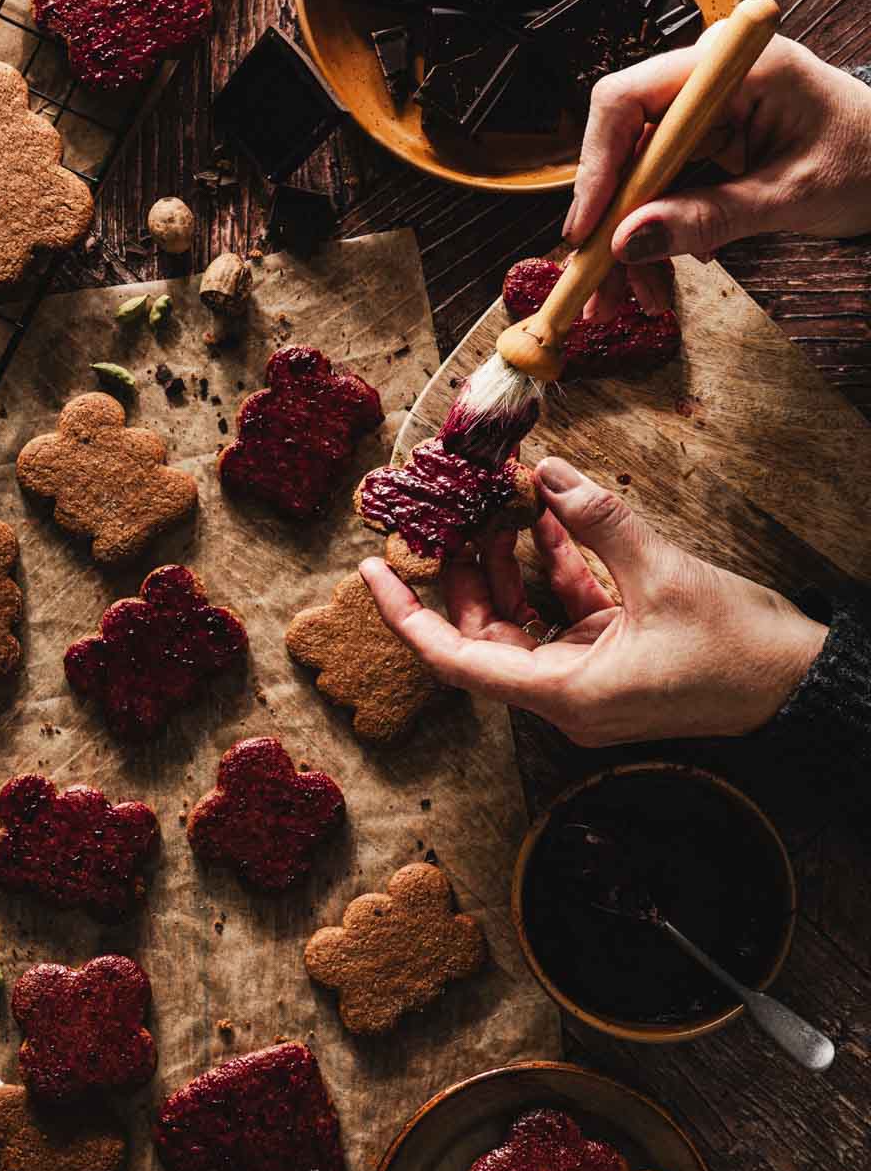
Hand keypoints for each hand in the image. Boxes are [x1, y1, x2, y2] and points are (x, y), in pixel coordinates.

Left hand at [359, 457, 826, 747]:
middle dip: (461, 572)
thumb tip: (547, 473)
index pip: (456, 659)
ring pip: (521, 622)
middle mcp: (564, 697)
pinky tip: (546, 517)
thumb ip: (598, 521)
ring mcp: (586, 681)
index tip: (369, 572)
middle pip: (482, 636)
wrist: (801, 685)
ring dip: (506, 565)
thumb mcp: (662, 575)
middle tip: (444, 513)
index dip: (406, 616)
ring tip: (494, 505)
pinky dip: (553, 569)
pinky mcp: (611, 661)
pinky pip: (563, 615)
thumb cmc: (737, 650)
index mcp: (564, 695)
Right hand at [564, 30, 870, 314]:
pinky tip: (659, 275)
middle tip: (596, 288)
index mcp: (736, 68)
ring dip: (627, 243)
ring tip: (634, 299)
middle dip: (608, 223)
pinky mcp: (703, 142)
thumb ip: (708, 217)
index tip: (588, 231)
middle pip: (624, 148)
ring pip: (635, 178)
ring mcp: (703, 112)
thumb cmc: (867, 160)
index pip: (630, 100)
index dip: (597, 167)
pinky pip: (659, 190)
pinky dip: (654, 236)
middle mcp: (709, 81)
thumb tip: (629, 241)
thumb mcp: (789, 197)